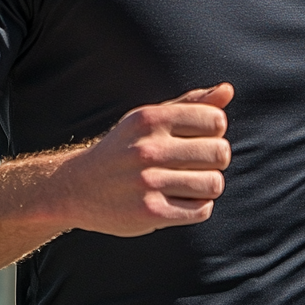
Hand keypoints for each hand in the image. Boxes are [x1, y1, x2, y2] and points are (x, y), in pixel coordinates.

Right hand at [56, 84, 233, 236]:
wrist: (77, 187)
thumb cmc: (124, 148)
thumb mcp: (150, 118)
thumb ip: (191, 104)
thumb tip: (227, 90)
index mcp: (151, 119)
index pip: (215, 120)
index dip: (215, 131)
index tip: (200, 138)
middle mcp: (148, 149)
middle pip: (220, 153)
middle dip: (216, 160)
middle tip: (197, 164)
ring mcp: (148, 183)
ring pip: (214, 183)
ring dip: (208, 185)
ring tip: (190, 183)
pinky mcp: (149, 214)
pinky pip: (201, 210)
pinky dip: (199, 207)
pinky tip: (181, 200)